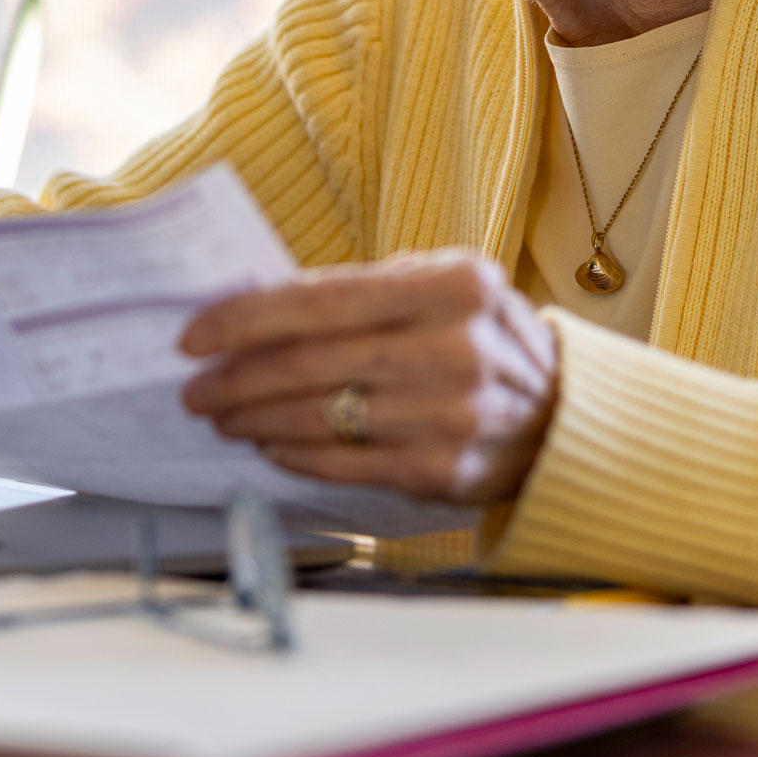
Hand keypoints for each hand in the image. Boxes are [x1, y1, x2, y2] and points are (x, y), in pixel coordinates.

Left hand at [177, 251, 558, 505]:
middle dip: (237, 378)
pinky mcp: (445, 471)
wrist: (563, 412)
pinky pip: (344, 463)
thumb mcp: (440, 288)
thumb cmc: (479, 337)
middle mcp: (457, 348)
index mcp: (454, 285)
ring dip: (255, 419)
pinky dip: (294, 454)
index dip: (247, 320)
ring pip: (320, 417)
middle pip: (312, 364)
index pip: (322, 300)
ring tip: (225, 414)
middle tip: (197, 388)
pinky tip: (270, 444)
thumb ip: (361, 293)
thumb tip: (254, 310)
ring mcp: (453, 414)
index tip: (194, 336)